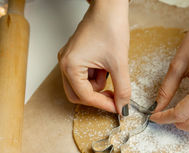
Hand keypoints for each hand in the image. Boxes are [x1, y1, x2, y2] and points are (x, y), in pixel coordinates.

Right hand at [58, 0, 130, 114]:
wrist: (109, 6)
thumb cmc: (109, 26)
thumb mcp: (119, 63)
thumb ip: (122, 89)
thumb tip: (123, 107)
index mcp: (70, 66)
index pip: (85, 96)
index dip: (103, 104)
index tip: (118, 108)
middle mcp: (65, 63)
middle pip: (78, 95)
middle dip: (98, 98)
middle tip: (115, 98)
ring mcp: (69, 59)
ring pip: (82, 86)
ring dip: (99, 85)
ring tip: (112, 70)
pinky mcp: (76, 56)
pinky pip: (85, 75)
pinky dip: (98, 75)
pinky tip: (107, 65)